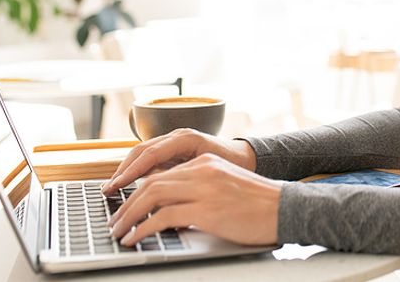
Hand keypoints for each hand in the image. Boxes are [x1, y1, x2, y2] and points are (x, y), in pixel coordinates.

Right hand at [101, 128, 256, 195]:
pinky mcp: (173, 150)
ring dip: (126, 170)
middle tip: (107, 190)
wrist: (246, 157)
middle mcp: (176, 136)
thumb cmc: (233, 165)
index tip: (116, 186)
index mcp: (185, 138)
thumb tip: (162, 195)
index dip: (131, 171)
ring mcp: (174, 142)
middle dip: (122, 170)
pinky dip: (136, 170)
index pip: (150, 154)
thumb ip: (185, 178)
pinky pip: (149, 159)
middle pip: (140, 151)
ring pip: (142, 154)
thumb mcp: (210, 172)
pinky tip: (127, 185)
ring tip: (112, 188)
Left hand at [107, 153, 282, 246]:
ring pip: (151, 195)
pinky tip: (135, 238)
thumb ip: (199, 191)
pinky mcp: (206, 208)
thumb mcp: (225, 187)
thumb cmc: (259, 204)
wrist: (285, 208)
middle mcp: (201, 169)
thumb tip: (171, 212)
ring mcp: (203, 187)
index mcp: (205, 162)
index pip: (160, 172)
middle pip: (150, 181)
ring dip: (128, 215)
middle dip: (126, 203)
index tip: (123, 205)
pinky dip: (142, 228)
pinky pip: (162, 216)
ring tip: (118, 231)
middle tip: (114, 221)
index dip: (136, 189)